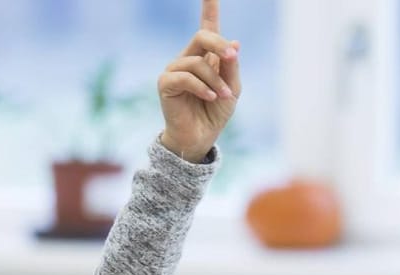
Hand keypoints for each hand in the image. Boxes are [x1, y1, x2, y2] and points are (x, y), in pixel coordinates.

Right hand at [158, 0, 239, 162]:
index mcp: (205, 56)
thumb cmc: (215, 113)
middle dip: (220, 46)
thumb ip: (231, 67)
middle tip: (233, 58)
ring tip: (223, 96)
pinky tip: (211, 97)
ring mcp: (175, 69)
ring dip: (215, 80)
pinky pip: (185, 77)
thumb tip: (234, 43)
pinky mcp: (165, 83)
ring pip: (197, 62)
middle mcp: (188, 58)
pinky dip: (202, 87)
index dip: (209, 8)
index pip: (207, 27)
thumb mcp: (231, 89)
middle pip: (202, 36)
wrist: (201, 137)